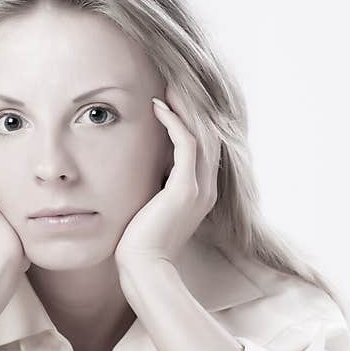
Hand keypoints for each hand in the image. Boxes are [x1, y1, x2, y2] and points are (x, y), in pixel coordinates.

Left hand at [115, 83, 218, 267]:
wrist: (143, 269)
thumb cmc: (140, 243)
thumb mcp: (151, 208)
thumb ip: (155, 188)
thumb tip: (144, 170)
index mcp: (201, 193)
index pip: (203, 147)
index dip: (192, 120)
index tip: (173, 99)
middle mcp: (207, 189)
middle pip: (209, 134)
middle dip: (193, 106)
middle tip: (176, 81)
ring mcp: (199, 189)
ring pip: (202, 133)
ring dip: (186, 106)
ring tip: (170, 84)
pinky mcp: (185, 189)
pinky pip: (186, 144)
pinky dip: (174, 122)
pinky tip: (157, 107)